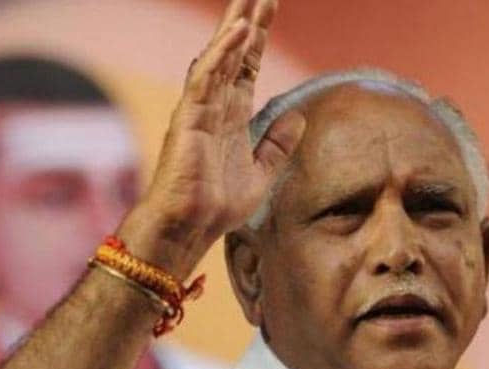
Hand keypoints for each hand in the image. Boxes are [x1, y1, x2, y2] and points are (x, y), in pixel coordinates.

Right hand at [122, 0, 305, 273]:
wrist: (192, 227)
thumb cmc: (218, 205)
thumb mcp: (262, 172)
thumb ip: (277, 145)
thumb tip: (298, 117)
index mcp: (232, 116)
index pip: (247, 67)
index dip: (258, 38)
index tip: (268, 9)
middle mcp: (216, 106)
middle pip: (233, 54)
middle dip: (247, 21)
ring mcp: (201, 109)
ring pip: (219, 58)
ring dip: (236, 27)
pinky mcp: (190, 117)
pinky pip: (207, 78)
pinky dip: (223, 53)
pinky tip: (239, 31)